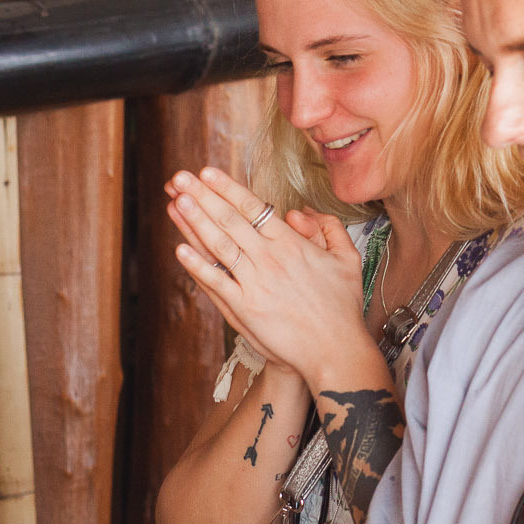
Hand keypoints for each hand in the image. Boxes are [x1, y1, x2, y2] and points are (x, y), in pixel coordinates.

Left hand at [166, 168, 375, 387]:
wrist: (334, 349)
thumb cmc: (342, 306)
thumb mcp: (347, 259)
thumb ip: (327, 228)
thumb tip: (299, 212)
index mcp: (292, 244)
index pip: (253, 207)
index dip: (227, 188)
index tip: (207, 173)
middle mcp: (270, 259)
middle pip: (230, 220)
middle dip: (202, 196)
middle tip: (179, 177)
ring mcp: (254, 284)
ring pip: (219, 246)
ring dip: (194, 222)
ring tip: (176, 201)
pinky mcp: (244, 309)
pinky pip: (216, 283)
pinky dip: (197, 266)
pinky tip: (180, 249)